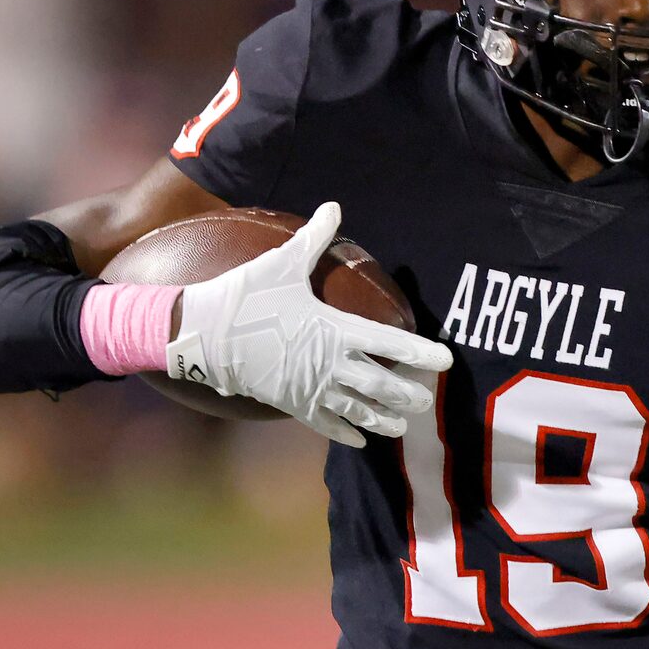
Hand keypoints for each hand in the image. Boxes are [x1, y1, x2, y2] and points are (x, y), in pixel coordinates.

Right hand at [166, 201, 446, 446]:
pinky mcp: (293, 404)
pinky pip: (326, 424)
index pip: (391, 344)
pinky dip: (345, 433)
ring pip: (359, 411)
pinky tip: (360, 442)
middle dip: (408, 395)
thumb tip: (333, 206)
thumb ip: (314, 239)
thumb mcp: (283, 263)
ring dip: (384, 420)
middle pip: (383, 386)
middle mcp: (331, 364)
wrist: (203, 332)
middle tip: (426, 400)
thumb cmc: (246, 296)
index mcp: (336, 330)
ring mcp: (313, 388)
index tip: (445, 360)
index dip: (421, 353)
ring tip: (401, 426)